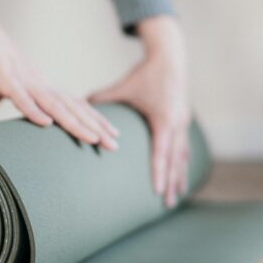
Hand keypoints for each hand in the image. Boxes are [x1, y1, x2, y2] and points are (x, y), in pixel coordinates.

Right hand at [0, 0, 118, 148]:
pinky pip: (22, 98)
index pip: (74, 108)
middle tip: (115, 146)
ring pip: (55, 106)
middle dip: (95, 128)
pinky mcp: (7, 81)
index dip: (93, 122)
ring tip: (93, 139)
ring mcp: (26, 84)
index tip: (110, 136)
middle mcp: (41, 86)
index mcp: (42, 89)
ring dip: (74, 123)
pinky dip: (34, 110)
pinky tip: (46, 124)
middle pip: (73, 110)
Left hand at [90, 15, 189, 207]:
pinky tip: (181, 175)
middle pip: (175, 161)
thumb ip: (102, 99)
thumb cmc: (144, 74)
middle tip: (167, 205)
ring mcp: (184, 123)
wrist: (170, 57)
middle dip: (171, 183)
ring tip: (176, 197)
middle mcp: (177, 124)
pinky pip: (185, 147)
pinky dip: (183, 163)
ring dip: (180, 177)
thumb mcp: (123, 87)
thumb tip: (77, 106)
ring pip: (183, 156)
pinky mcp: (185, 120)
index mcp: (164, 119)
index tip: (155, 192)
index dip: (158, 173)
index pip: (160, 153)